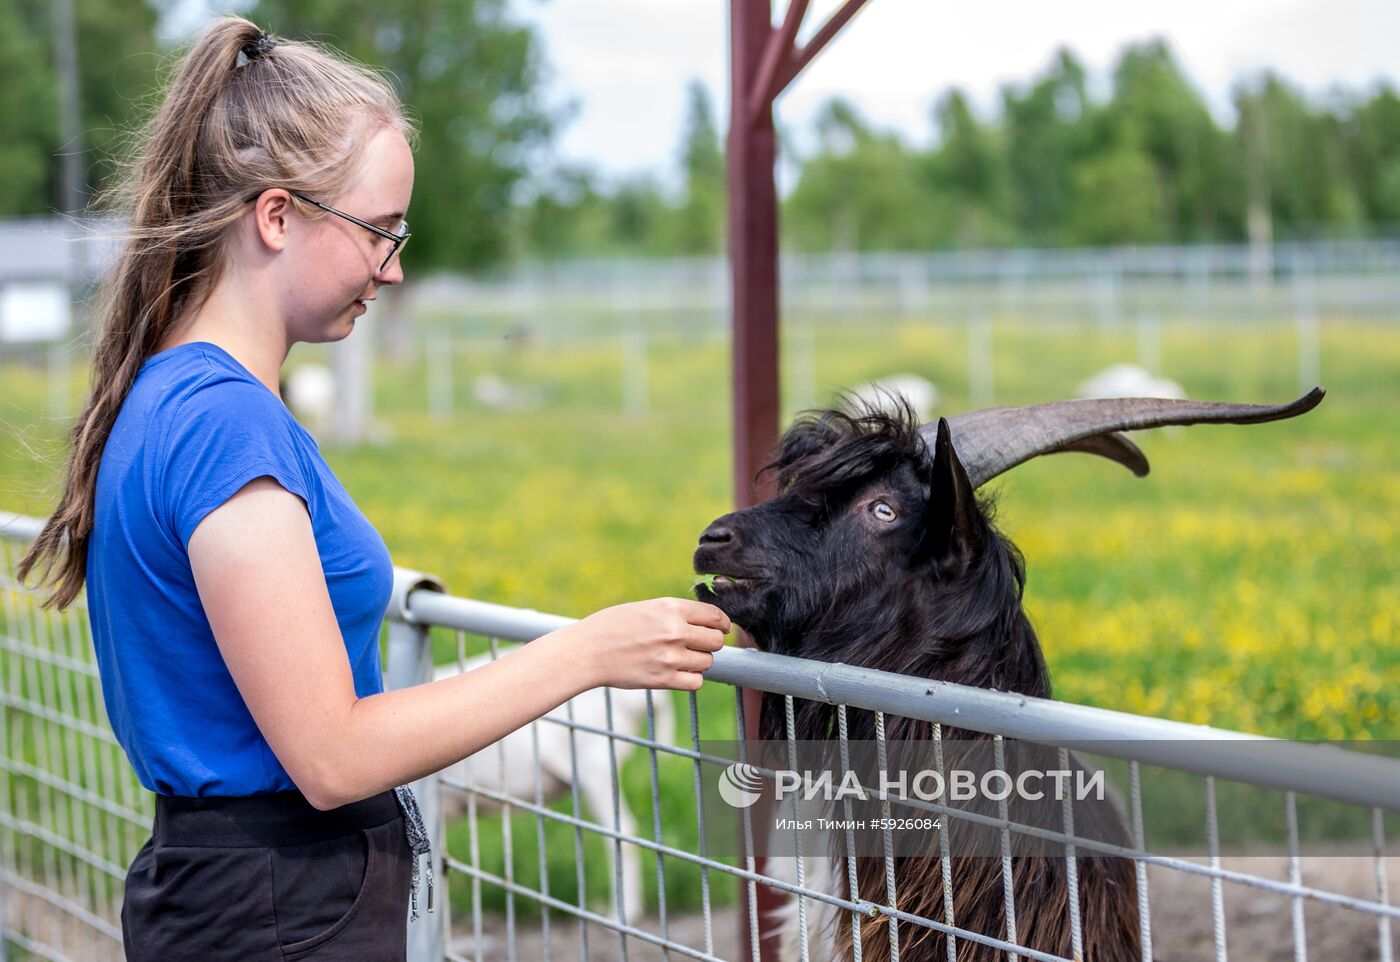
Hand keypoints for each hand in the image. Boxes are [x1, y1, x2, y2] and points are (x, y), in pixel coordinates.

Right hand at [567, 598, 730, 691]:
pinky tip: (677, 672)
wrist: (587, 651)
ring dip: (698, 661)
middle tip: (697, 645)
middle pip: (716, 641)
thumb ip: (675, 613)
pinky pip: (695, 682)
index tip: (720, 629)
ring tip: (679, 658)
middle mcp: (674, 631)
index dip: (721, 624)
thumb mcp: (646, 607)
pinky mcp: (663, 679)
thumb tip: (705, 622)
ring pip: (708, 662)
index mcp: (670, 608)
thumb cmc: (612, 626)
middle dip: (710, 644)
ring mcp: (670, 657)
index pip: (714, 616)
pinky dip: (690, 678)